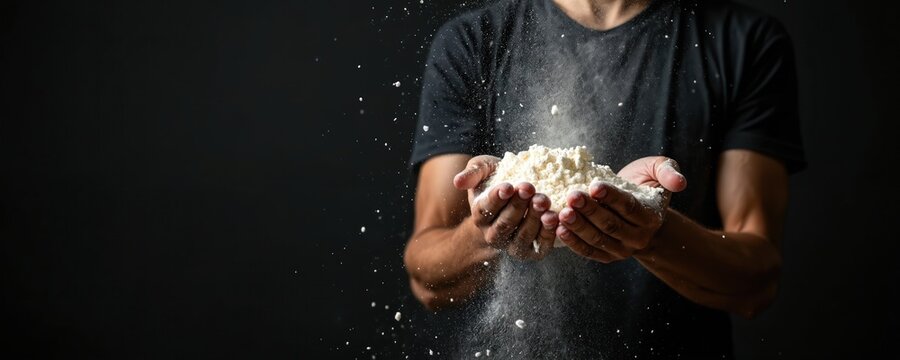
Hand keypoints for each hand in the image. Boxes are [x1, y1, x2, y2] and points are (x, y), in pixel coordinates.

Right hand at [453, 155, 558, 259]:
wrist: (517, 194)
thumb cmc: (498, 178)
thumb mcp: (484, 170)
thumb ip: (473, 172)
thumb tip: (457, 182)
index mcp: (480, 215)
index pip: (485, 210)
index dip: (496, 199)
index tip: (509, 186)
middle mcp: (493, 234)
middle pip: (504, 224)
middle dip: (518, 206)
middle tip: (529, 188)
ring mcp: (512, 245)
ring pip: (522, 237)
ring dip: (534, 219)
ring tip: (543, 201)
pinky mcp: (532, 251)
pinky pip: (540, 247)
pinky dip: (548, 234)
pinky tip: (555, 217)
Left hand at [556, 156, 686, 262]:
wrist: (638, 210)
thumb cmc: (644, 185)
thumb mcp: (658, 171)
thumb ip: (668, 171)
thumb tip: (680, 182)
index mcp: (651, 216)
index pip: (630, 207)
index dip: (612, 197)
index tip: (594, 186)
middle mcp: (638, 236)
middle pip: (611, 224)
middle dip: (590, 210)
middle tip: (572, 196)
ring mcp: (622, 249)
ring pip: (599, 239)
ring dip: (578, 226)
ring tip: (563, 212)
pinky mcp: (607, 256)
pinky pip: (589, 252)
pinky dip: (573, 243)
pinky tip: (559, 229)